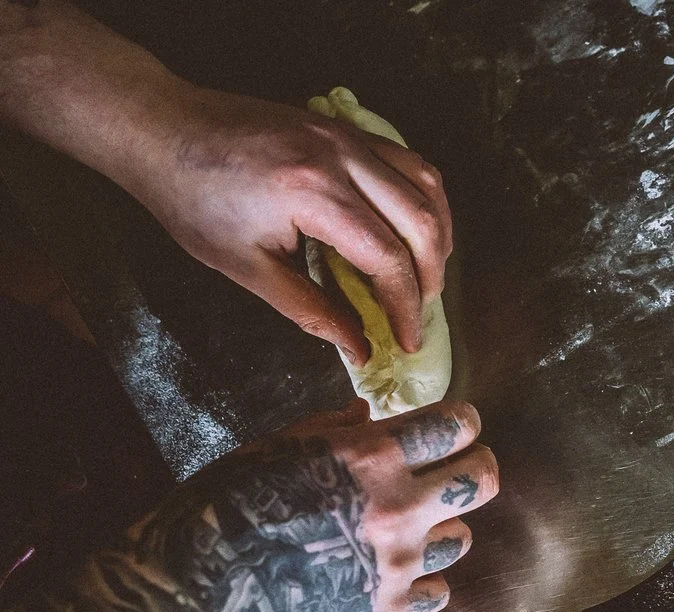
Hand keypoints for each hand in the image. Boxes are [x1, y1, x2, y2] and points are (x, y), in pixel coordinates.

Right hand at [0, 399, 494, 611]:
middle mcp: (396, 508)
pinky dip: (423, 582)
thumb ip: (333, 429)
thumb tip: (371, 413)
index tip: (454, 428)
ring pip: (462, 538)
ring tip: (407, 530)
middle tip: (458, 470)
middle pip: (482, 480)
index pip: (457, 428)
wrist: (194, 590)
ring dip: (441, 529)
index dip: (461, 424)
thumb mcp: (275, 447)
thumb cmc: (223, 506)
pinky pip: (438, 592)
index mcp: (370, 457)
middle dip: (474, 467)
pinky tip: (394, 574)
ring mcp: (396, 564)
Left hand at [121, 85, 453, 366]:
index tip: (407, 341)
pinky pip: (409, 161)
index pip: (387, 259)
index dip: (407, 307)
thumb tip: (360, 348)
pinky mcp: (345, 128)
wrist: (162, 130)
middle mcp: (340, 158)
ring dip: (439, 235)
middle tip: (420, 312)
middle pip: (420, 221)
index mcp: (313, 194)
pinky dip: (425, 199)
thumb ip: (311, 311)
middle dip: (431, 277)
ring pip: (427, 185)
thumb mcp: (246, 267)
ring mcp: (347, 136)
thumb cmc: (192, 200)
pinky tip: (416, 229)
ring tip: (429, 273)